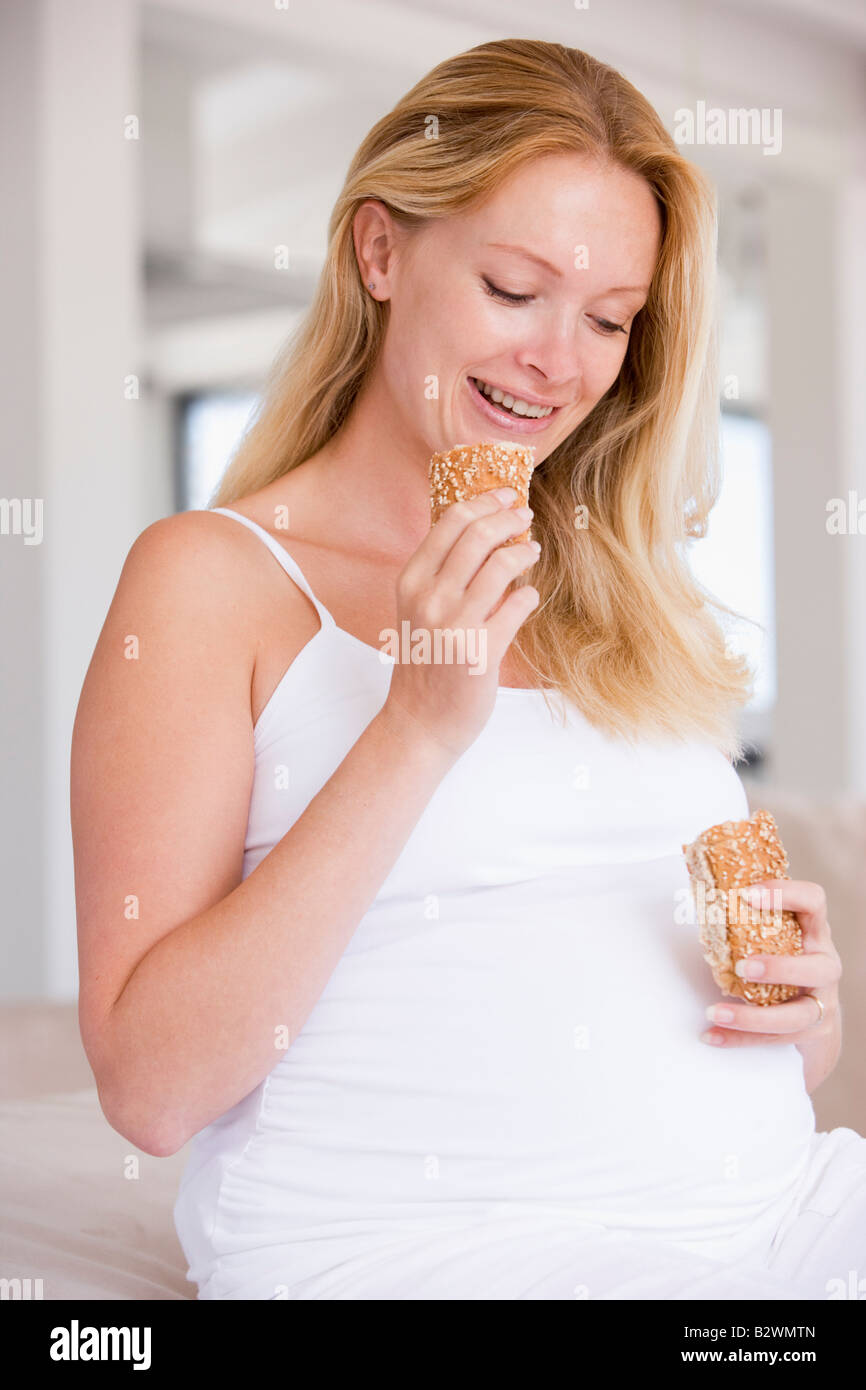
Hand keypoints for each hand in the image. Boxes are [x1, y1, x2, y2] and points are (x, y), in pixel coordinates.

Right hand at [381, 487, 540, 760]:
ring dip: (524, 552)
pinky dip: (528, 595)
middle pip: (478, 535)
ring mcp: (454, 624)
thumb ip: (439, 573)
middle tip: (525, 515)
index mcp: (410, 581)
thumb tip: (478, 527)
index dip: (484, 501)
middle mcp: (429, 598)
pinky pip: (518, 605)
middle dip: (509, 518)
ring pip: (502, 566)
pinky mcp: (481, 650)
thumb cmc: (425, 661)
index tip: (505, 495)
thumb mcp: (416, 609)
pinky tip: (527, 597)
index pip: (449, 521)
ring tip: (532, 551)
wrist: (420, 721)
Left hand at [700, 879, 841, 1066]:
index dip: (785, 894)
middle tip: (743, 967)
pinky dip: (739, 1038)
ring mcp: (821, 1003)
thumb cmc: (785, 960)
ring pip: (795, 1016)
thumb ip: (746, 918)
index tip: (747, 895)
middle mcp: (824, 966)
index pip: (814, 902)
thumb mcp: (775, 937)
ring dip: (753, 1016)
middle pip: (818, 968)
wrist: (815, 1014)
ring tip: (715, 1011)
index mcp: (813, 933)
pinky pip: (773, 1039)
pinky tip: (711, 1034)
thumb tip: (696, 888)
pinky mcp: (809, 1033)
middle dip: (780, 969)